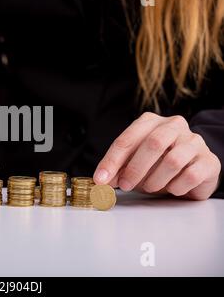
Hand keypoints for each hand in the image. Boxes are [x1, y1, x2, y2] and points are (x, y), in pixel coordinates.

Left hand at [93, 112, 220, 199]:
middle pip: (153, 143)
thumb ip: (117, 170)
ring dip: (155, 180)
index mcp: (150, 122)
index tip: (100, 179)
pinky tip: (171, 188)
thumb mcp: (133, 164)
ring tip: (149, 187)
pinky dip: (176, 187)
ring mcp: (194, 142)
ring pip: (173, 160)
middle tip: (125, 185)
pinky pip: (191, 175)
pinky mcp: (209, 161)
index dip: (111, 161)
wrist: (191, 170)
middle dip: (135, 169)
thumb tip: (101, 181)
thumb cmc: (157, 165)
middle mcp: (174, 126)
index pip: (127, 139)